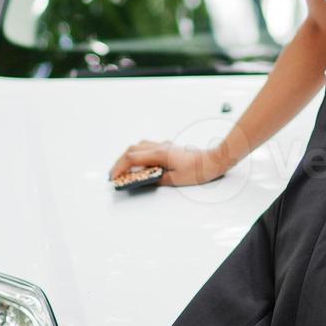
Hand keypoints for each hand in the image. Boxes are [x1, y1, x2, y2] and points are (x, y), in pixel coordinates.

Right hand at [107, 139, 232, 187]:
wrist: (212, 161)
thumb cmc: (197, 170)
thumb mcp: (175, 180)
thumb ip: (156, 179)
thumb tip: (142, 180)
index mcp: (159, 154)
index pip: (132, 158)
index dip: (119, 168)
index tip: (113, 178)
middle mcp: (159, 147)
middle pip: (132, 150)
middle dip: (120, 162)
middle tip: (114, 174)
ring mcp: (163, 146)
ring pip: (138, 146)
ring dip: (128, 156)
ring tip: (123, 168)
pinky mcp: (168, 148)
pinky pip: (147, 147)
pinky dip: (138, 154)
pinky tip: (140, 163)